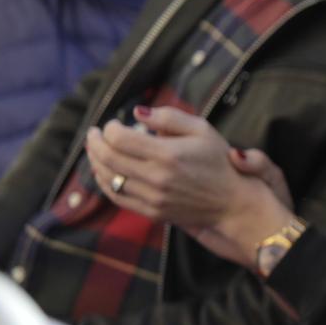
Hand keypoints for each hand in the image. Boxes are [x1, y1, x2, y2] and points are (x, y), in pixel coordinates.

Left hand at [87, 105, 292, 265]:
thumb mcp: (203, 130)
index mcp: (168, 154)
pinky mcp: (151, 211)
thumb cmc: (220, 161)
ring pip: (108, 179)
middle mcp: (156, 177)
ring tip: (95, 150)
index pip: (120, 139)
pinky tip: (104, 171)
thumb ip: (170, 117)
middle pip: (108, 158)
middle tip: (93, 133)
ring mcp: (152, 197)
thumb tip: (137, 112)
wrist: (232, 203)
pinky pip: (117, 197)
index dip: (109, 129)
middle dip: (95, 143)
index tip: (112, 124)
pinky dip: (105, 183)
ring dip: (95, 162)